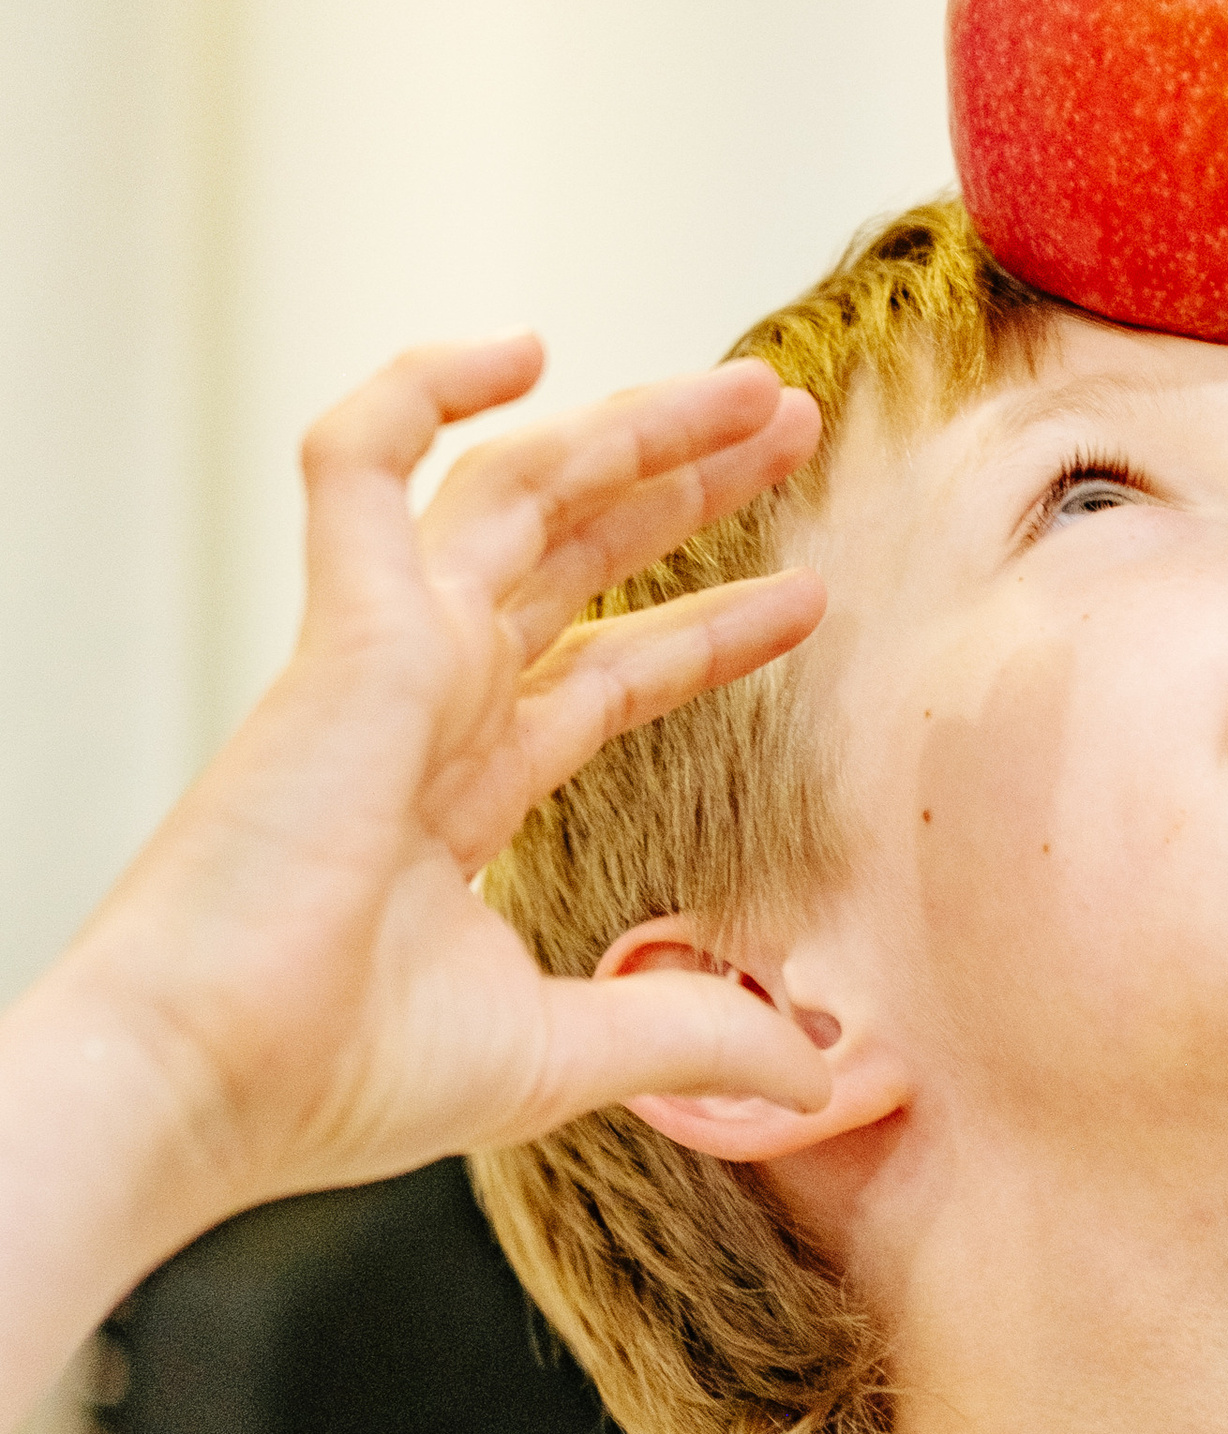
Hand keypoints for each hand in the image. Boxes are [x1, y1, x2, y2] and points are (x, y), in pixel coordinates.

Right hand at [21, 338, 831, 1266]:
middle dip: (684, 484)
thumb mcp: (560, 1052)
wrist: (209, 1084)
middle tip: (791, 423)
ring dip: (633, 428)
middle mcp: (421, 704)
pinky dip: (422, 389)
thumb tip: (811, 1075)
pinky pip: (358, 461)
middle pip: (572, 553)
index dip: (706, 628)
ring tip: (754, 389)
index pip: (601, 673)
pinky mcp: (344, 631)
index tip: (812, 595)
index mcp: (455, 792)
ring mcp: (379, 658)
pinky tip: (523, 349)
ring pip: (512, 489)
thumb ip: (688, 1032)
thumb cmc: (335, 1079)